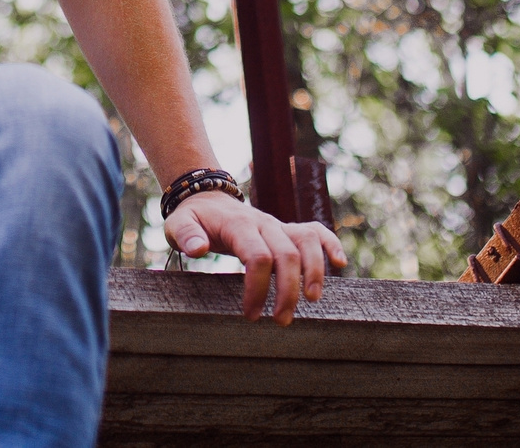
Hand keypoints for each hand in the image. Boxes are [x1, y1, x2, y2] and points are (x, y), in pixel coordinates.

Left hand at [166, 190, 344, 324]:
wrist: (207, 198)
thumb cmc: (193, 219)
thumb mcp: (178, 224)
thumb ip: (186, 235)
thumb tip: (198, 249)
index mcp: (239, 225)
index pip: (258, 257)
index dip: (258, 288)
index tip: (251, 315)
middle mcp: (264, 223)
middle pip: (287, 254)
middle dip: (288, 291)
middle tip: (281, 321)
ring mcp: (278, 225)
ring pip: (307, 242)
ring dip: (315, 271)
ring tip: (313, 301)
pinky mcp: (287, 230)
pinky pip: (315, 231)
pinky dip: (330, 243)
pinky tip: (340, 262)